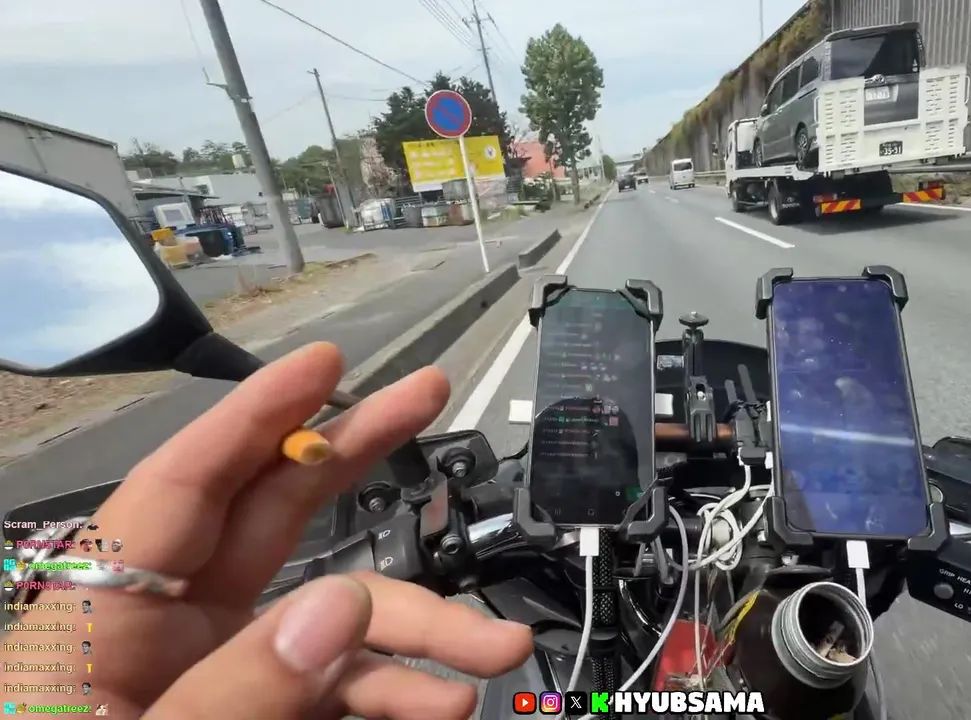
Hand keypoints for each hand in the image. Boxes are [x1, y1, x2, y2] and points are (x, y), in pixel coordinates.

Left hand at [0, 343, 533, 718]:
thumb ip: (234, 698)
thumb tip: (336, 611)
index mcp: (98, 623)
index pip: (181, 489)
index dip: (257, 418)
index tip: (327, 365)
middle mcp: (162, 633)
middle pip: (268, 515)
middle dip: (354, 454)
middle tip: (429, 397)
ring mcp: (219, 681)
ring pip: (329, 617)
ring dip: (417, 626)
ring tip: (494, 651)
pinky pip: (336, 687)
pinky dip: (394, 691)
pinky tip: (442, 705)